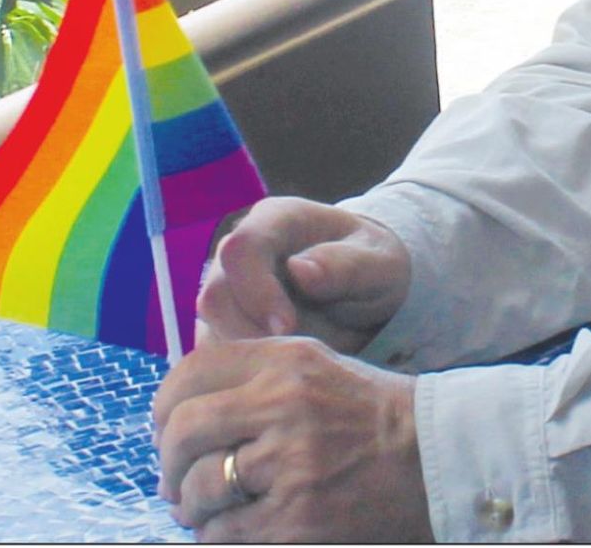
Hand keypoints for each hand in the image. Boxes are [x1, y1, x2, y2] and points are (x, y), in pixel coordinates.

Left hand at [152, 336, 432, 542]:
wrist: (438, 460)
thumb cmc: (367, 416)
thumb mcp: (311, 368)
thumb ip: (248, 376)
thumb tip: (176, 417)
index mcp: (283, 361)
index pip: (189, 373)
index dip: (163, 408)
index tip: (164, 431)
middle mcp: (284, 404)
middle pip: (184, 431)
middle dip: (167, 462)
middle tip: (171, 480)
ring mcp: (292, 463)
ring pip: (201, 487)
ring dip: (189, 506)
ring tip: (197, 510)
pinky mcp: (300, 518)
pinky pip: (228, 533)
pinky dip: (217, 536)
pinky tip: (227, 531)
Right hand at [197, 197, 410, 353]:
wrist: (365, 284)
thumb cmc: (373, 265)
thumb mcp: (378, 262)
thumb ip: (345, 265)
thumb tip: (299, 270)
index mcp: (276, 220)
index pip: (241, 250)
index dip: (256, 292)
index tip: (287, 329)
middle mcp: (241, 249)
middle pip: (215, 294)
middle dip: (249, 333)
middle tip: (292, 359)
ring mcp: (228, 284)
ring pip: (211, 327)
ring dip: (246, 353)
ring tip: (292, 364)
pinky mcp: (227, 318)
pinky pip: (217, 349)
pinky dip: (244, 366)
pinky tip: (279, 370)